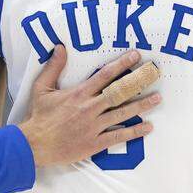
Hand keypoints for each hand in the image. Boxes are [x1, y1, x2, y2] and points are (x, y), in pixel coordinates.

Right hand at [18, 46, 160, 166]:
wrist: (35, 145)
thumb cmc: (38, 116)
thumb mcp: (41, 88)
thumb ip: (53, 67)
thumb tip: (60, 47)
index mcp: (79, 94)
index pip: (105, 75)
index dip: (121, 64)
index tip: (135, 56)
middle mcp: (90, 108)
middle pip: (119, 92)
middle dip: (138, 82)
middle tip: (154, 74)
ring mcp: (94, 126)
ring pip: (123, 113)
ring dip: (142, 105)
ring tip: (157, 98)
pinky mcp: (95, 143)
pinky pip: (118, 136)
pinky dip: (134, 132)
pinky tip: (148, 127)